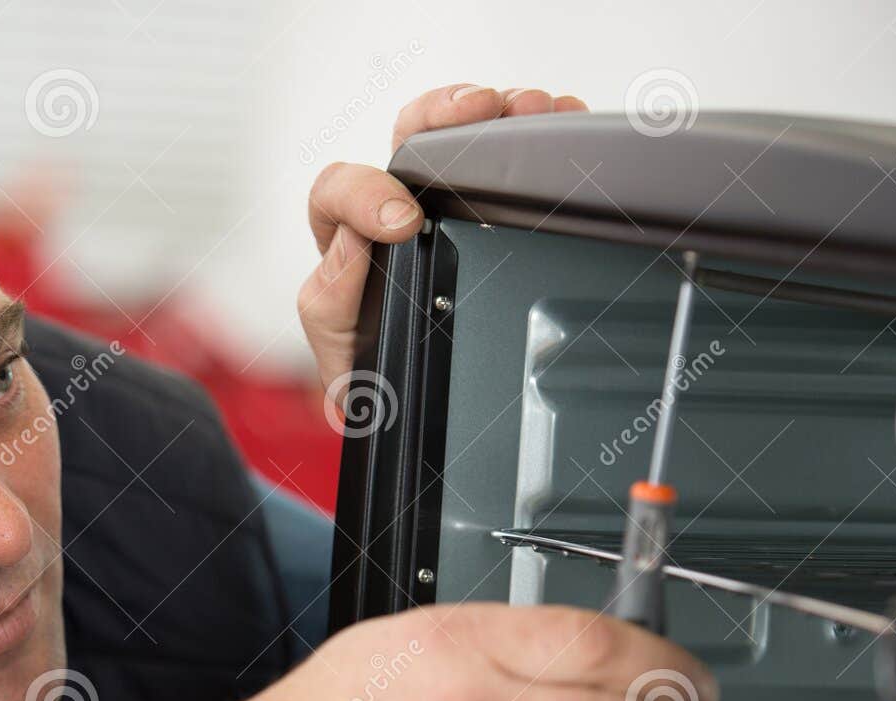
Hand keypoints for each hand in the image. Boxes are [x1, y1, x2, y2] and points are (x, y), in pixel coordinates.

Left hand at [299, 85, 587, 401]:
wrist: (418, 397)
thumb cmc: (376, 369)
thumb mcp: (343, 350)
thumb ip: (331, 300)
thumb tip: (351, 242)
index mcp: (349, 238)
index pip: (340, 190)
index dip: (368, 193)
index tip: (404, 222)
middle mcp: (393, 208)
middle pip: (407, 136)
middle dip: (443, 114)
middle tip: (481, 114)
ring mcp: (444, 202)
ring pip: (460, 134)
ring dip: (499, 113)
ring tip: (537, 110)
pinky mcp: (488, 203)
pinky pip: (506, 150)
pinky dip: (536, 129)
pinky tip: (564, 118)